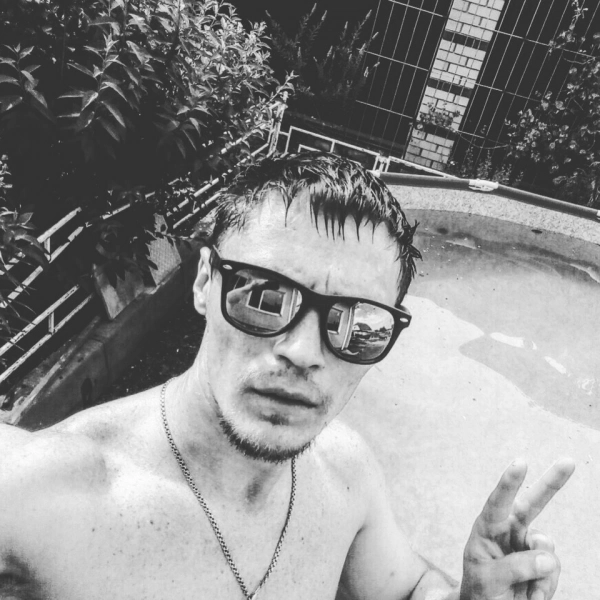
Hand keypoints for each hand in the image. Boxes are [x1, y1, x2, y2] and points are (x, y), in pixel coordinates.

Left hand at [460, 458, 574, 599]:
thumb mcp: (487, 579)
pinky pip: (552, 572)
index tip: (521, 462)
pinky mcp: (543, 565)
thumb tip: (548, 557)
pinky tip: (529, 596)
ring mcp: (528, 547)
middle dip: (551, 482)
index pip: (498, 502)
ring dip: (538, 573)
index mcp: (487, 528)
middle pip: (532, 503)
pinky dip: (543, 588)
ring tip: (520, 590)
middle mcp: (510, 531)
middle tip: (568, 461)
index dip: (510, 483)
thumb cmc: (479, 589)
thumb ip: (514, 567)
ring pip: (546, 548)